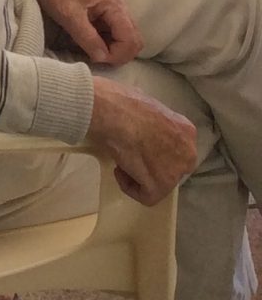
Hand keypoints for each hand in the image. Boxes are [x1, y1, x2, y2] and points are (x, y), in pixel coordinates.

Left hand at [23, 0, 142, 65]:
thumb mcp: (69, 15)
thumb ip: (88, 38)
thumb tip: (103, 58)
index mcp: (115, 7)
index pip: (131, 41)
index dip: (117, 55)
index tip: (97, 60)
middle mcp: (119, 8)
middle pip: (133, 40)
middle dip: (119, 54)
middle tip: (97, 59)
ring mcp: (112, 9)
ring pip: (124, 36)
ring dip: (112, 48)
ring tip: (91, 51)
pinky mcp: (102, 11)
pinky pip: (112, 31)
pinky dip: (105, 41)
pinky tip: (89, 43)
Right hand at [86, 76, 195, 204]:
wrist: (111, 112)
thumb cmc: (120, 102)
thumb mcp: (145, 104)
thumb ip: (152, 121)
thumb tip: (140, 124)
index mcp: (185, 130)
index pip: (176, 148)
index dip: (155, 149)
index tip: (136, 144)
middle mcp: (187, 151)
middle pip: (171, 168)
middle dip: (151, 166)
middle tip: (130, 156)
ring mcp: (175, 170)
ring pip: (160, 184)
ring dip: (139, 177)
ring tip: (120, 162)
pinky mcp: (160, 184)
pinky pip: (147, 196)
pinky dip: (130, 188)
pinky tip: (118, 171)